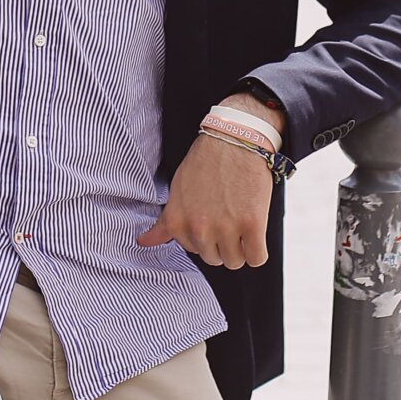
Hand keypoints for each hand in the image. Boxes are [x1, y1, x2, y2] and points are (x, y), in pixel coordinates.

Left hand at [136, 92, 283, 268]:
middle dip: (223, 243)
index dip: (205, 236)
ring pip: (235, 261)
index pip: (193, 251)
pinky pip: (257, 258)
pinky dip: (258, 250)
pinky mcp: (253, 224)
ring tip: (242, 222)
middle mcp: (200, 228)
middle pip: (215, 259)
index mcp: (178, 221)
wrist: (235, 138)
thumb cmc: (205, 162)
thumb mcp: (177, 190)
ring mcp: (227, 227)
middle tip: (229, 217)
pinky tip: (256, 232)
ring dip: (241, 248)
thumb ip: (164, 222)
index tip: (212, 216)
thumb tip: (142, 242)